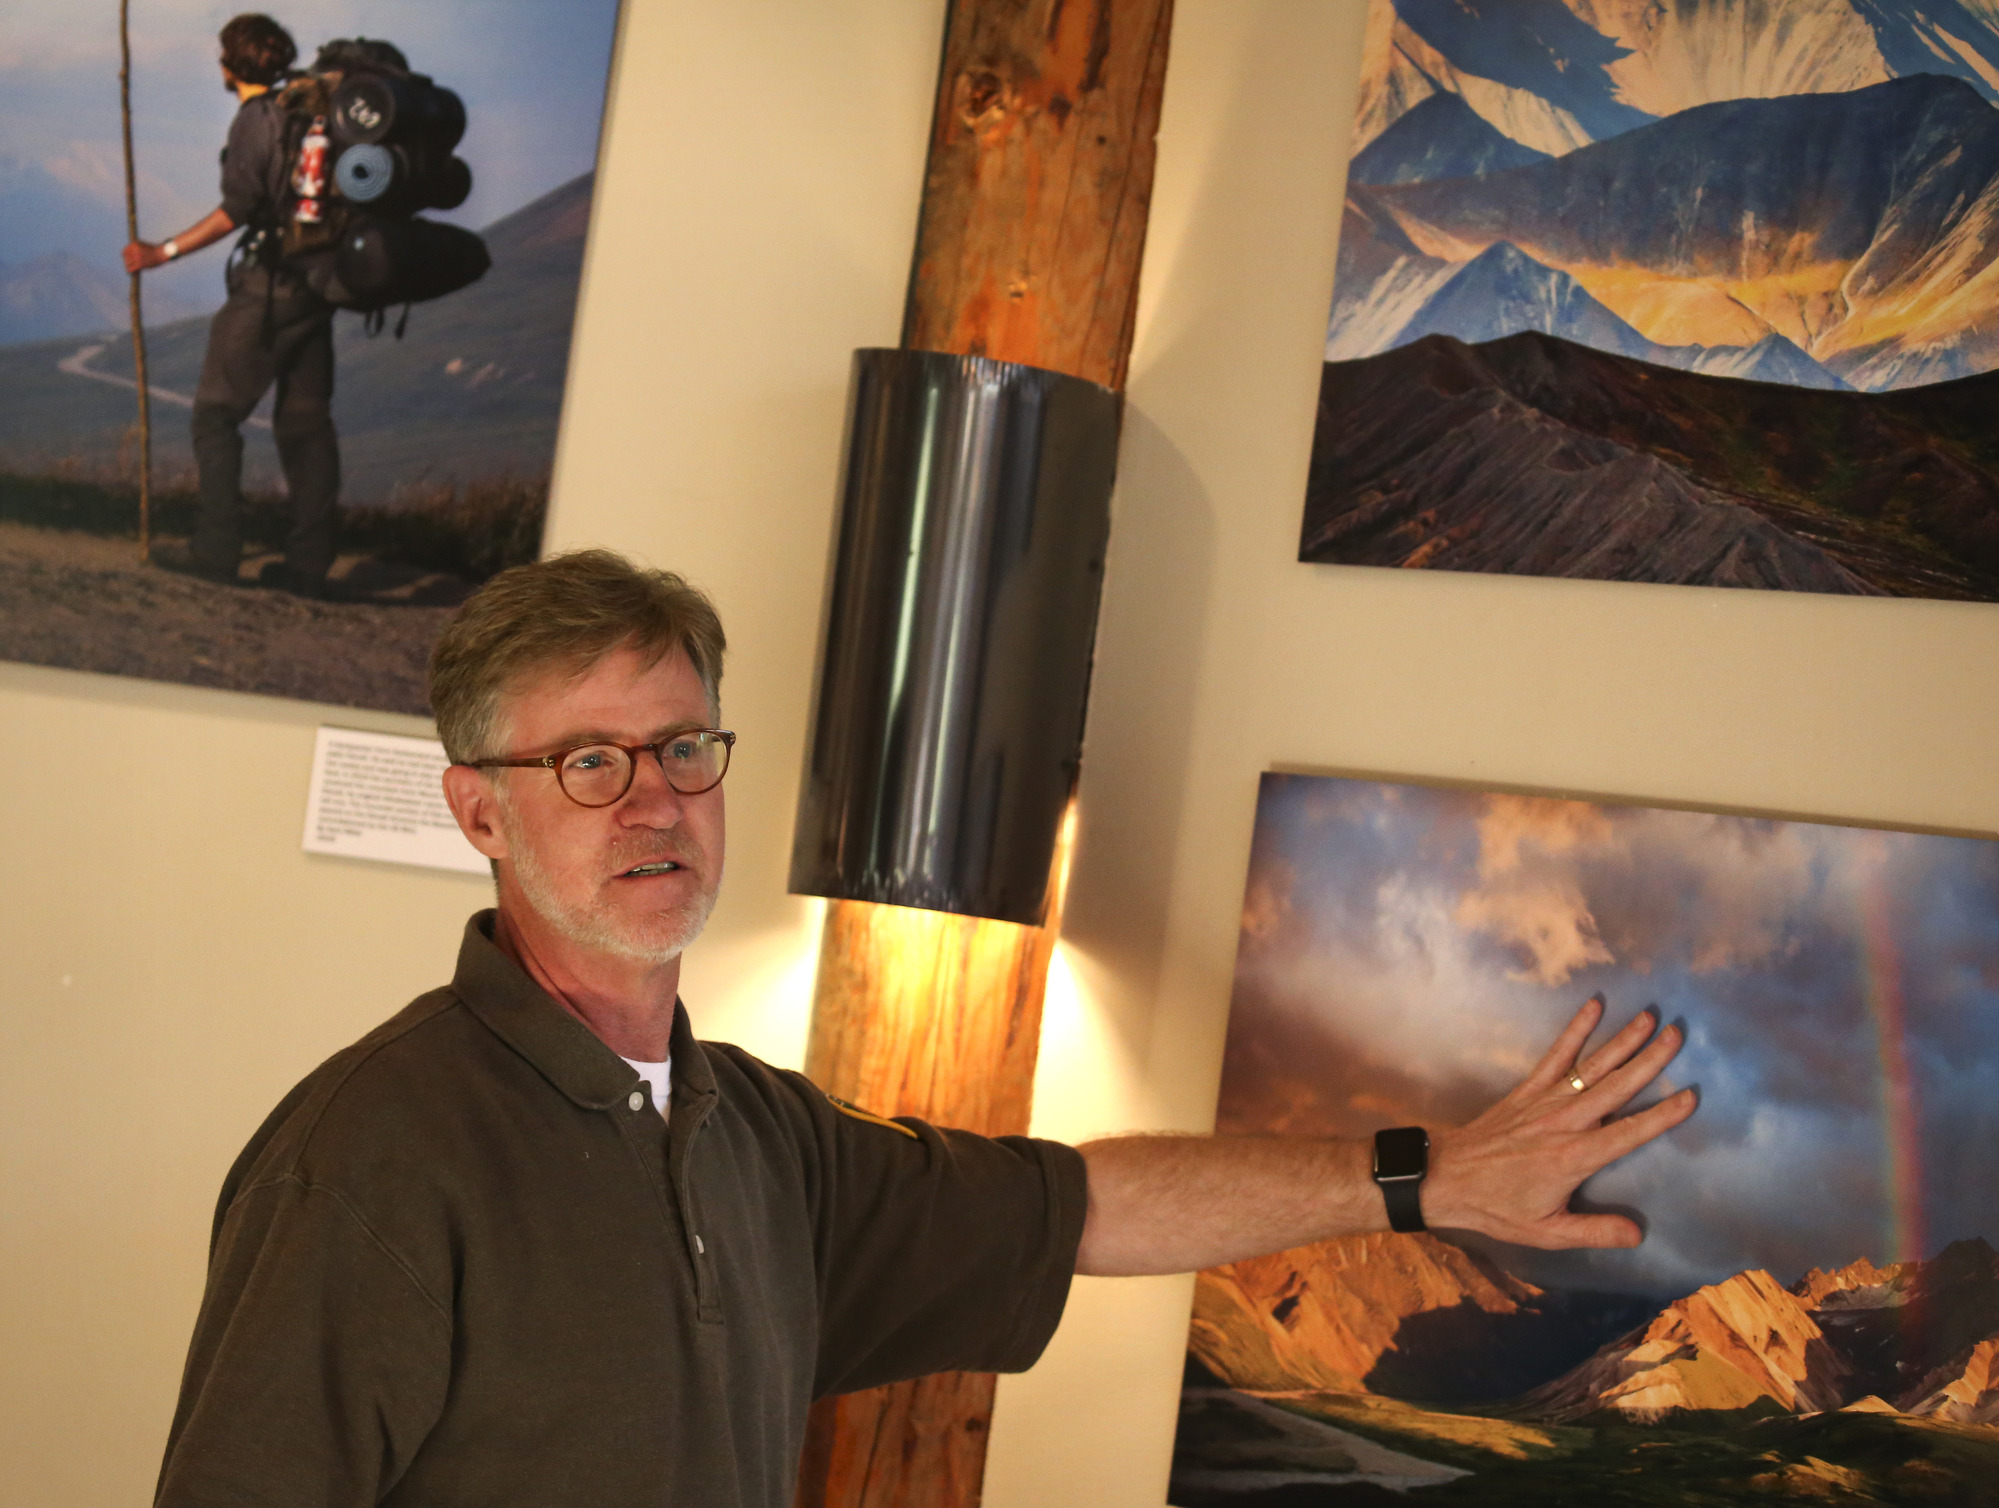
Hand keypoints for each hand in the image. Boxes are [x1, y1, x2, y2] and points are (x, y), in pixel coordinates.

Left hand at [123, 241, 166, 272]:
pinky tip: (130, 272)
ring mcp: (137, 257)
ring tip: (131, 268)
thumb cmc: (152, 249)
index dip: (126, 256)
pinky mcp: (140, 264)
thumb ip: (133, 248)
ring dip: (128, 266)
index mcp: (134, 245)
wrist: (161, 253)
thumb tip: (123, 253)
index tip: (129, 259)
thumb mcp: (141, 245)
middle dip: (127, 261)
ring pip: (127, 263)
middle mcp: (135, 250)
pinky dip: (130, 271)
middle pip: (126, 258)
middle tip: (131, 264)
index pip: (124, 252)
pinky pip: (131, 269)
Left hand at [1421, 995, 1695, 1249]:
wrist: (1445, 1176)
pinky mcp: (1527, 1089)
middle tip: (1678, 1035)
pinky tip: (1592, 1007)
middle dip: (1650, 1060)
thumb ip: (1595, 1231)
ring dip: (1622, 1040)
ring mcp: (1545, 1101)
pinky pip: (1555, 1055)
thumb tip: (1638, 1235)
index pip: (1629, 1133)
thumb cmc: (1496, 1207)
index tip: (1691, 1096)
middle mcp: (1564, 1122)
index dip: (1662, 1116)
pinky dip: (1574, 1030)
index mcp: (1575, 1157)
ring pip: (1592, 1066)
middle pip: (1616, 1087)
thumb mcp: (1547, 1232)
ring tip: (1649, 1017)